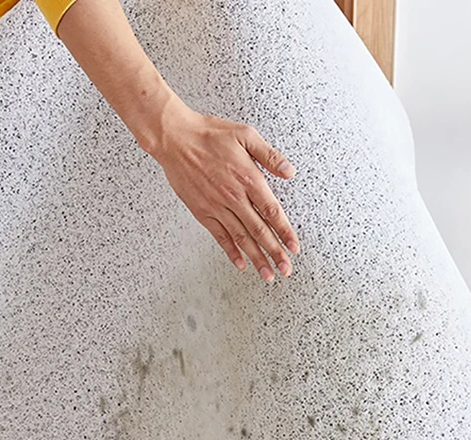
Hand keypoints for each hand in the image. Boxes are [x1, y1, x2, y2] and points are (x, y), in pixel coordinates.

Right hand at [144, 98, 299, 281]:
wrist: (176, 140)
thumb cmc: (209, 134)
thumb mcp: (246, 135)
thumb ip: (270, 155)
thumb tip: (289, 171)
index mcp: (248, 178)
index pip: (272, 212)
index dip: (285, 231)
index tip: (294, 247)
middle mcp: (234, 197)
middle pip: (259, 231)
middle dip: (275, 253)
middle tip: (286, 269)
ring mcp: (217, 207)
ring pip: (241, 238)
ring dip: (256, 258)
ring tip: (267, 274)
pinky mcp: (202, 212)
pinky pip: (220, 236)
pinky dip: (231, 252)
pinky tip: (240, 263)